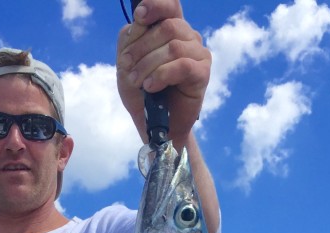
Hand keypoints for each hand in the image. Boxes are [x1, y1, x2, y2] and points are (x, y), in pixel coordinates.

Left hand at [117, 0, 210, 148]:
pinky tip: (150, 87)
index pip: (171, 5)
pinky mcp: (202, 73)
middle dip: (141, 48)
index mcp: (171, 28)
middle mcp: (188, 36)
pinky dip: (162, 75)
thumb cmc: (142, 92)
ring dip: (148, 65)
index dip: (155, 5)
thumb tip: (138, 24)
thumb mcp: (127, 63)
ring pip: (173, 47)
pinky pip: (183, 65)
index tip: (139, 16)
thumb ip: (131, 39)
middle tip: (126, 67)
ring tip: (137, 82)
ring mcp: (198, 53)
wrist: (153, 124)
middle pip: (167, 27)